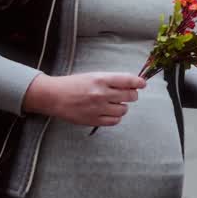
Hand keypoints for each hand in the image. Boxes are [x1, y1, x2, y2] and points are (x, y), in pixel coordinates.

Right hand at [22, 72, 144, 126]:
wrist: (54, 96)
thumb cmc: (73, 84)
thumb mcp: (93, 76)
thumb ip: (112, 80)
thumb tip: (132, 84)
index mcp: (101, 79)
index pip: (128, 80)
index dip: (138, 82)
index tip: (142, 84)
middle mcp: (101, 94)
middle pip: (130, 96)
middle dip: (131, 95)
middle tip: (127, 95)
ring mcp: (98, 108)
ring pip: (123, 110)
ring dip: (122, 107)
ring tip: (113, 104)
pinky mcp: (94, 120)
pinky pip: (114, 121)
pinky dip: (115, 117)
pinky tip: (108, 112)